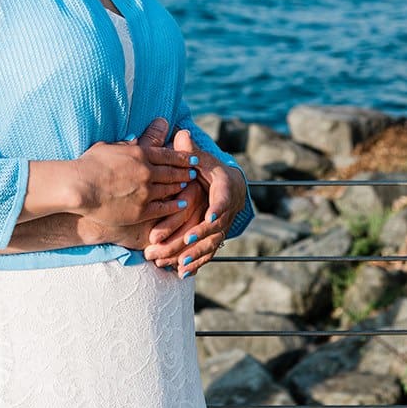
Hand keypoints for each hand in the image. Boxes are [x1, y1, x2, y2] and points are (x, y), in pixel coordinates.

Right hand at [71, 137, 196, 227]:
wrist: (79, 187)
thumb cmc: (88, 165)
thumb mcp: (109, 147)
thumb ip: (126, 144)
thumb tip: (135, 138)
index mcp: (141, 153)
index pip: (168, 154)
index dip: (183, 156)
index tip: (192, 158)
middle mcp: (148, 171)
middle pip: (173, 171)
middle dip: (185, 171)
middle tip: (193, 172)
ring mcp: (146, 192)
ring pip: (171, 189)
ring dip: (181, 187)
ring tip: (188, 186)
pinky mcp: (142, 211)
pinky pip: (164, 208)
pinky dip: (175, 206)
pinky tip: (182, 205)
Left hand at [143, 129, 246, 278]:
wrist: (229, 185)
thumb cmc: (210, 169)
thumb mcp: (203, 158)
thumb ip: (191, 151)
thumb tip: (182, 134)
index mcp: (224, 187)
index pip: (222, 199)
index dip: (218, 208)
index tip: (210, 216)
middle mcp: (227, 209)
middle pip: (214, 226)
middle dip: (198, 236)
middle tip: (182, 242)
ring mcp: (223, 225)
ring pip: (211, 243)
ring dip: (194, 254)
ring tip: (177, 262)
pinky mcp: (216, 237)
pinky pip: (208, 253)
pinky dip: (196, 263)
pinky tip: (182, 272)